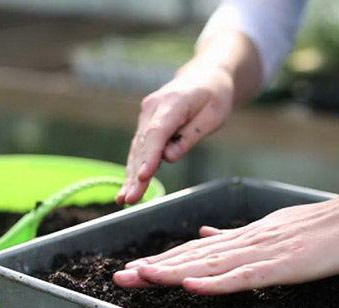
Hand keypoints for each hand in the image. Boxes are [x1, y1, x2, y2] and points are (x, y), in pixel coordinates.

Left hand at [113, 193, 338, 294]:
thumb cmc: (324, 226)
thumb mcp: (276, 228)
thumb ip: (239, 235)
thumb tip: (205, 235)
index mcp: (247, 236)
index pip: (197, 250)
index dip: (164, 260)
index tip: (135, 268)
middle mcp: (249, 241)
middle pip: (195, 257)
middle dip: (156, 268)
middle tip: (120, 278)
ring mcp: (265, 251)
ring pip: (211, 264)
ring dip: (174, 273)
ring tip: (141, 278)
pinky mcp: (284, 265)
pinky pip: (245, 276)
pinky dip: (216, 281)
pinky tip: (192, 285)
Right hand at [116, 61, 233, 203]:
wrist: (204, 76)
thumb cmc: (214, 96)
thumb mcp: (214, 115)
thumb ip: (191, 136)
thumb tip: (169, 158)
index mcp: (172, 103)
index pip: (158, 133)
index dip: (149, 157)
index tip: (143, 177)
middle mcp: (152, 108)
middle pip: (143, 145)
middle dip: (135, 174)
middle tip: (129, 199)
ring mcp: (146, 115)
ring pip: (137, 149)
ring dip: (130, 175)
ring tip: (124, 199)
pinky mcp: (147, 123)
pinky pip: (140, 147)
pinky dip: (134, 166)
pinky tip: (127, 186)